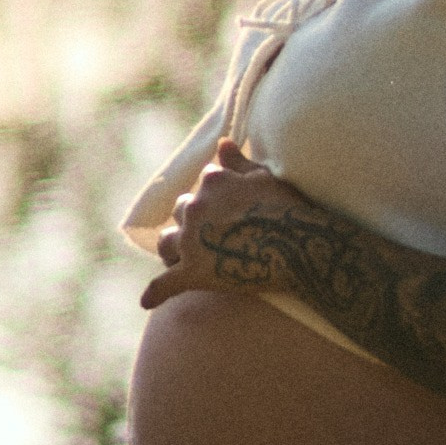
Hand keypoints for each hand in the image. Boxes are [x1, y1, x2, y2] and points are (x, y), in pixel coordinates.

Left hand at [138, 139, 312, 306]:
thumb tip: (221, 143)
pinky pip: (166, 284)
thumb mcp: (266, 178)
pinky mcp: (194, 272)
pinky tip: (148, 302)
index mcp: (213, 182)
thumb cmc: (289, 209)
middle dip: (195, 219)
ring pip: (168, 241)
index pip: (206, 182)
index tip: (232, 206)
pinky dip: (156, 293)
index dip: (218, 195)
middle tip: (216, 234)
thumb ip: (239, 162)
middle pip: (183, 210)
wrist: (298, 247)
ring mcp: (191, 241)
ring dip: (174, 247)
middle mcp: (195, 207)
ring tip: (183, 258)